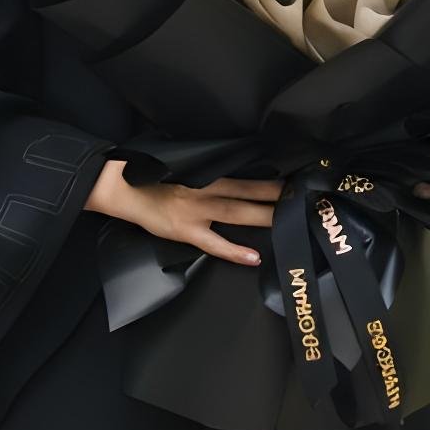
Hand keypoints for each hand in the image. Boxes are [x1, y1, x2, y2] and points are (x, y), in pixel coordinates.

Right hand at [83, 158, 282, 265]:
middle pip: (248, 190)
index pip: (246, 175)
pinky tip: (253, 257)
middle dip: (276, 193)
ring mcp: (197, 211)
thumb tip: (238, 177)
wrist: (126, 191)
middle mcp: (207, 190)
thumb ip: (210, 174)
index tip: (294, 179)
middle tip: (303, 195)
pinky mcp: (187, 231)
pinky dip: (235, 251)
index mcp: (207, 175)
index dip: (270, 179)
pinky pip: (215, 243)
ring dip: (264, 215)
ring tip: (288, 219)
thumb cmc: (156, 181)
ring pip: (238, 212)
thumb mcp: (187, 172)